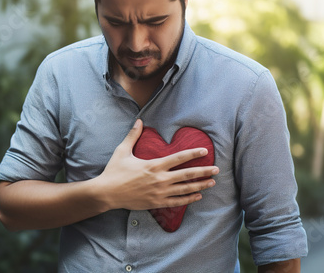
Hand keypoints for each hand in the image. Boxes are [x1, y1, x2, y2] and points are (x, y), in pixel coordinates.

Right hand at [94, 119, 218, 210]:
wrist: (107, 193)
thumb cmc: (114, 171)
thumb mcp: (122, 151)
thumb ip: (133, 135)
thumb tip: (139, 120)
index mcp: (154, 165)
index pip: (178, 158)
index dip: (193, 154)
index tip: (205, 151)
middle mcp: (160, 179)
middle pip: (187, 175)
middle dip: (204, 171)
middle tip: (217, 170)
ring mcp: (159, 192)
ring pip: (185, 189)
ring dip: (200, 185)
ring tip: (212, 183)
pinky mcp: (156, 202)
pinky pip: (177, 202)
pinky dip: (189, 199)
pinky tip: (197, 196)